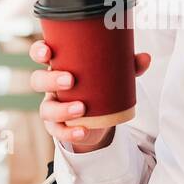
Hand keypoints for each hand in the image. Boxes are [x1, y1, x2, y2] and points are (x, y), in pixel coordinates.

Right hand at [29, 39, 150, 149]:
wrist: (99, 118)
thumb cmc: (100, 87)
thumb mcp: (114, 74)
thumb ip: (128, 65)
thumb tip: (145, 57)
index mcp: (60, 66)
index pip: (41, 54)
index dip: (39, 51)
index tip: (48, 51)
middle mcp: (51, 86)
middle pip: (38, 80)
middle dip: (51, 80)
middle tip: (70, 80)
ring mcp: (52, 107)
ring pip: (46, 108)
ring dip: (61, 109)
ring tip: (81, 108)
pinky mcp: (58, 127)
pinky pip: (58, 131)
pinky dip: (70, 132)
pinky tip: (82, 131)